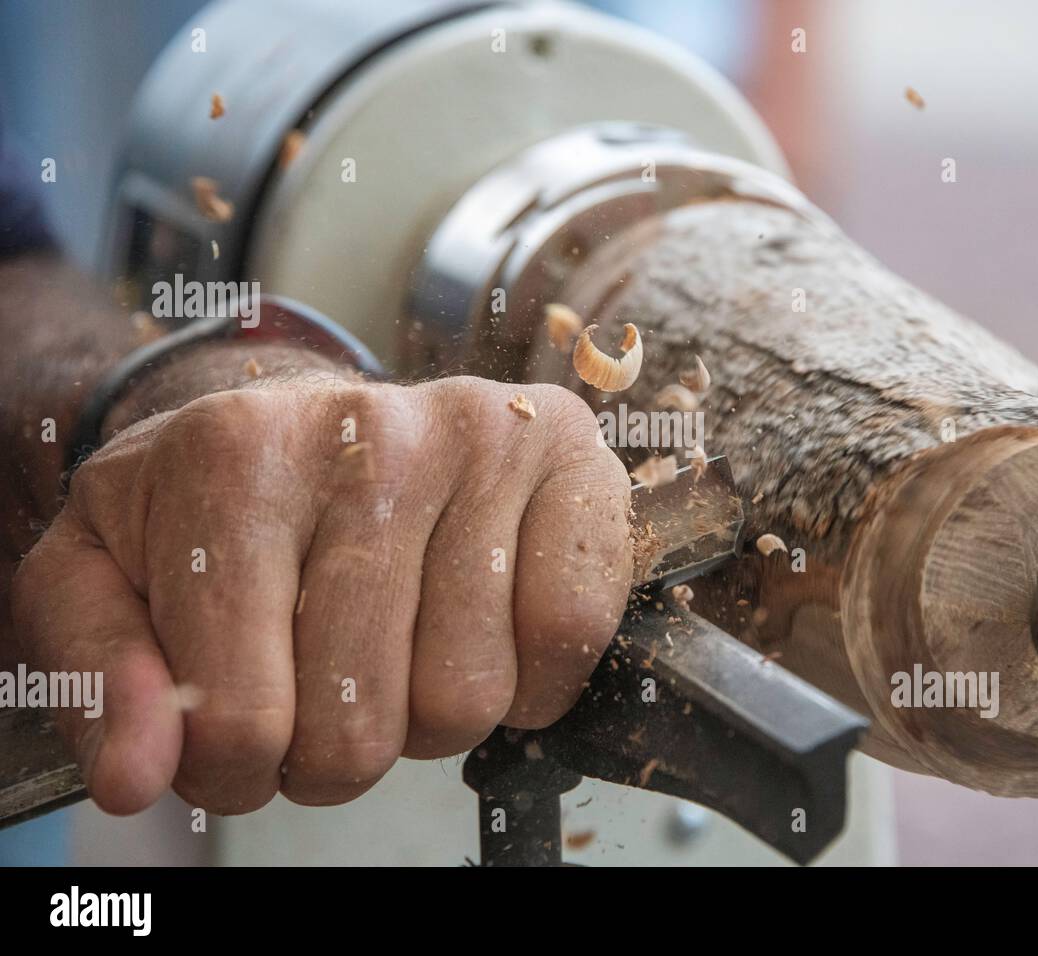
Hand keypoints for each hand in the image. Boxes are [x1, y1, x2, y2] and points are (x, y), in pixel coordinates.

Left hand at [12, 376, 631, 814]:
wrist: (324, 419)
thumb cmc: (217, 508)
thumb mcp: (104, 571)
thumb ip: (96, 674)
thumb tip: (135, 775)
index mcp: (236, 459)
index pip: (238, 719)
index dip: (232, 769)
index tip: (240, 730)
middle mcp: (374, 434)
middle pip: (360, 728)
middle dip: (335, 752)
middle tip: (325, 693)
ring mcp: (486, 440)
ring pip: (469, 697)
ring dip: (429, 715)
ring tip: (401, 650)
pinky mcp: (573, 459)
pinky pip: (572, 633)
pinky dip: (532, 679)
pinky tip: (487, 636)